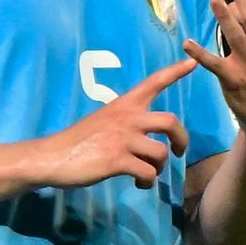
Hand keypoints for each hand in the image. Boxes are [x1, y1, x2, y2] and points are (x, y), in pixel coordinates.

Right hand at [33, 58, 194, 188]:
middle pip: (170, 121)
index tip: (193, 62)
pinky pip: (147, 173)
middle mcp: (127, 118)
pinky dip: (147, 182)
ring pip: (161, 153)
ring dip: (159, 168)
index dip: (175, 71)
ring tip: (147, 174)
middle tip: (178, 152)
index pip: (153, 82)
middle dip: (182, 139)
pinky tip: (139, 183)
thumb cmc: (77, 141)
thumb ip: (126, 122)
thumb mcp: (103, 120)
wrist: (52, 156)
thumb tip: (146, 138)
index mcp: (123, 104)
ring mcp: (123, 139)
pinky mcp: (117, 160)